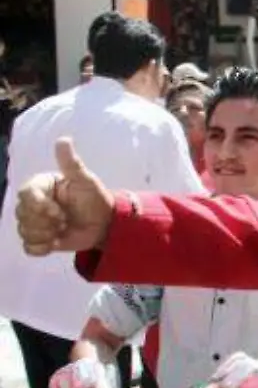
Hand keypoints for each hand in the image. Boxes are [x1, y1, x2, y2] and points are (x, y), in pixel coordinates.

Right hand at [16, 138, 114, 255]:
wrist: (105, 224)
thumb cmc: (95, 198)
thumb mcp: (85, 181)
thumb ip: (71, 163)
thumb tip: (64, 139)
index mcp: (41, 187)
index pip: (25, 195)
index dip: (40, 206)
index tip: (58, 211)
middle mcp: (33, 203)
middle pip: (22, 215)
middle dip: (45, 221)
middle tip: (65, 220)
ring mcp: (35, 222)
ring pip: (24, 231)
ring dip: (46, 234)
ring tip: (62, 229)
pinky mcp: (40, 239)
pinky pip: (29, 248)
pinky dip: (42, 248)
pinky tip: (56, 242)